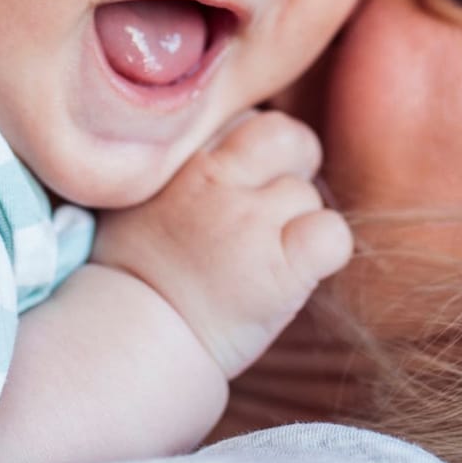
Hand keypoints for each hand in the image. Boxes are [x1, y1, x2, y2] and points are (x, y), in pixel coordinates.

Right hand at [92, 111, 352, 378]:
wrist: (129, 342)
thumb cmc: (133, 274)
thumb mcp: (138, 193)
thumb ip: (183, 161)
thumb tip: (230, 144)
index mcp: (180, 157)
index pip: (245, 120)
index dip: (250, 153)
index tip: (236, 185)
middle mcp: (215, 180)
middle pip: (285, 138)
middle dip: (291, 167)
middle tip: (272, 209)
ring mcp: (249, 223)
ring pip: (309, 193)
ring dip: (297, 222)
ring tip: (263, 257)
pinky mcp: (281, 269)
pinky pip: (333, 234)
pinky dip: (325, 251)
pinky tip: (297, 272)